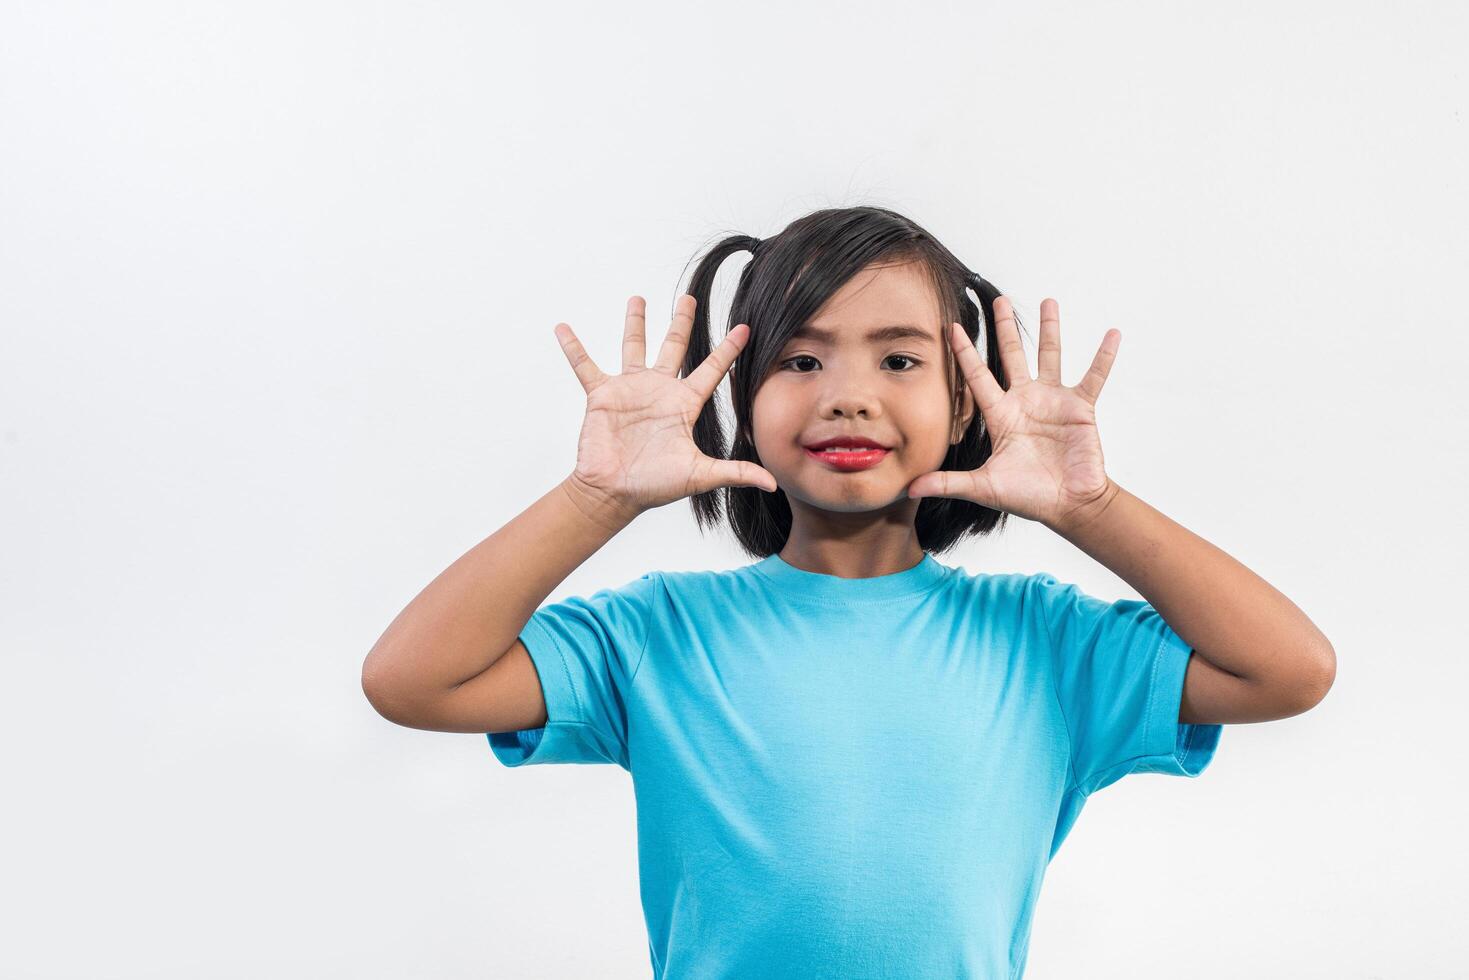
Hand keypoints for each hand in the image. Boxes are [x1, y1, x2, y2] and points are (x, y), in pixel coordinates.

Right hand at [556, 293, 777, 520]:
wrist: (614, 492)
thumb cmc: (655, 486)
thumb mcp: (700, 475)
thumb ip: (735, 471)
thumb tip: (772, 483)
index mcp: (683, 405)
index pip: (712, 370)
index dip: (729, 350)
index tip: (746, 328)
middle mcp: (659, 391)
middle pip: (674, 347)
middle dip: (682, 322)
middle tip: (689, 297)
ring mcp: (630, 390)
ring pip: (634, 347)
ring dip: (635, 323)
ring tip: (638, 298)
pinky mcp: (602, 395)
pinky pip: (585, 366)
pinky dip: (573, 347)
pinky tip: (563, 328)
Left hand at [905, 296, 1121, 530]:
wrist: (1068, 505)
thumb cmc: (1028, 496)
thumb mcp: (983, 487)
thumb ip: (948, 482)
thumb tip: (909, 488)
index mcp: (1001, 415)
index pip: (977, 377)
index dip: (964, 353)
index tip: (952, 327)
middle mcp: (1025, 401)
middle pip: (1012, 356)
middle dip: (1005, 328)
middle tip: (999, 299)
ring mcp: (1053, 401)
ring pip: (1050, 356)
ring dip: (1050, 329)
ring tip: (1048, 300)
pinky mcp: (1080, 407)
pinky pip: (1094, 376)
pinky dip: (1103, 356)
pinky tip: (1112, 333)